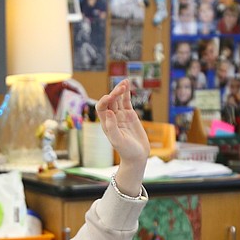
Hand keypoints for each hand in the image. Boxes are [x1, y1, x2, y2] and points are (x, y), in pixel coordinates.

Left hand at [97, 81, 149, 195]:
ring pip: (118, 99)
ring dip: (120, 90)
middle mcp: (112, 117)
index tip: (110, 97)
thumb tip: (109, 112)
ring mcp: (121, 115)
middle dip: (114, 93)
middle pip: (110, 101)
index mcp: (106, 123)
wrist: (137, 156)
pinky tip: (128, 83)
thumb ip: (112, 127)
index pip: (101, 107)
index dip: (104, 100)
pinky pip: (127, 101)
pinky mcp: (130, 115)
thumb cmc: (126, 151)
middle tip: (121, 88)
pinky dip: (127, 93)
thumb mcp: (118, 140)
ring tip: (124, 82)